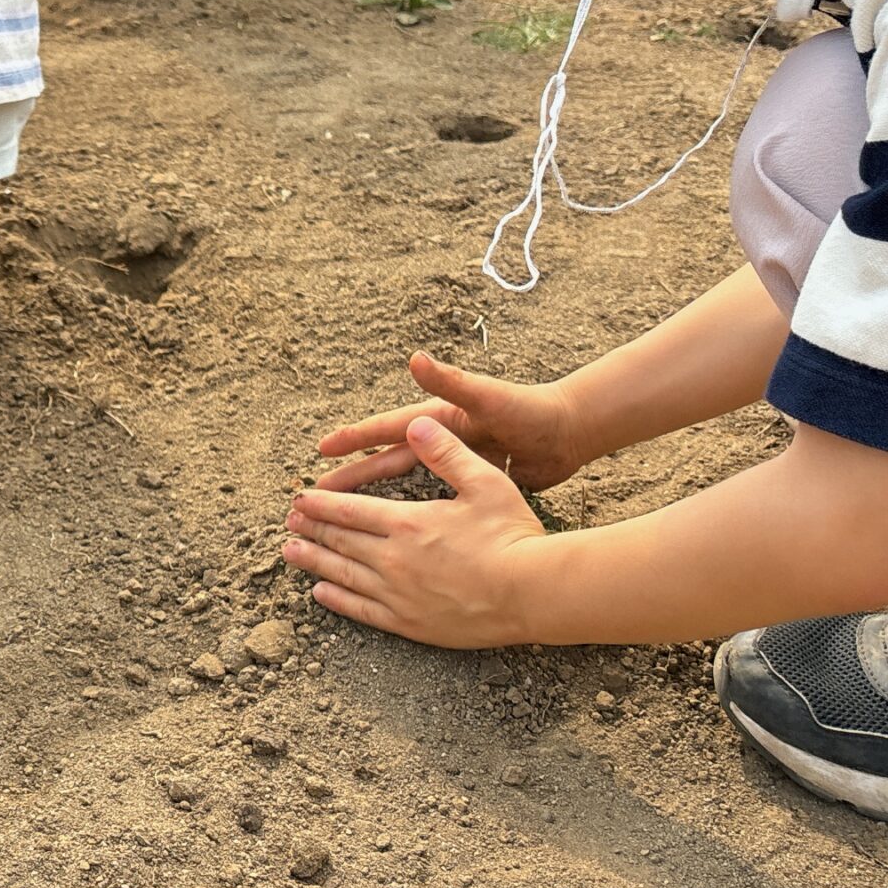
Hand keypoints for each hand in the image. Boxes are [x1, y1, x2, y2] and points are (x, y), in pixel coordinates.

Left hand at [284, 418, 549, 647]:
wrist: (533, 593)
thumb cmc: (513, 536)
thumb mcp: (485, 483)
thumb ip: (447, 453)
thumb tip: (417, 423)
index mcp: (408, 523)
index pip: (350, 511)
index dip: (320, 504)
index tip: (298, 499)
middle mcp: (394, 559)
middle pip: (341, 541)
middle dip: (311, 529)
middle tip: (288, 523)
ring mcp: (399, 595)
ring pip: (343, 575)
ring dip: (314, 561)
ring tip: (290, 553)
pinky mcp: (410, 623)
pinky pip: (362, 611)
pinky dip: (337, 600)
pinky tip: (321, 593)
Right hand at [315, 352, 588, 495]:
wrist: (570, 432)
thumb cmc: (531, 410)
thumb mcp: (488, 396)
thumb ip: (451, 381)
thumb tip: (415, 359)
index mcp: (438, 419)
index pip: (386, 429)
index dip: (354, 439)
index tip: (323, 449)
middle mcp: (440, 439)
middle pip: (387, 460)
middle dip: (352, 476)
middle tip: (318, 492)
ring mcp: (453, 461)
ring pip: (404, 481)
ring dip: (375, 496)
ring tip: (345, 512)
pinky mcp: (470, 480)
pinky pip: (431, 498)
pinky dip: (411, 510)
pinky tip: (396, 528)